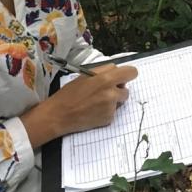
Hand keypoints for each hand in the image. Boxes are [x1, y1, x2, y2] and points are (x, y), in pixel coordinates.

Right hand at [20, 63, 137, 147]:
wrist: (59, 115)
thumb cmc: (69, 94)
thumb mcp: (85, 75)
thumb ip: (103, 72)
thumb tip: (116, 72)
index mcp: (106, 79)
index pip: (131, 72)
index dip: (127, 74)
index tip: (123, 77)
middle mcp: (111, 93)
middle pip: (126, 89)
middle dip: (118, 89)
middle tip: (105, 91)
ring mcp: (111, 107)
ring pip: (120, 101)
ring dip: (113, 101)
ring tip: (96, 101)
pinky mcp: (109, 119)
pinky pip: (113, 112)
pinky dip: (106, 111)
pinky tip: (93, 111)